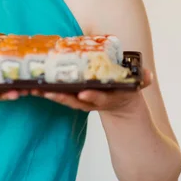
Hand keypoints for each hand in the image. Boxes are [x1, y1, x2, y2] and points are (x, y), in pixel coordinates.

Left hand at [30, 69, 152, 115]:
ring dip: (47, 93)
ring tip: (34, 88)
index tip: (84, 94)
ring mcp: (79, 100)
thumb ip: (142, 81)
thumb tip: (149, 76)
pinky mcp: (69, 96)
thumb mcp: (134, 87)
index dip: (92, 97)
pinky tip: (31, 84)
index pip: (98, 99)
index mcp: (105, 98)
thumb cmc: (123, 90)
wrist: (117, 104)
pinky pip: (55, 93)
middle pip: (74, 101)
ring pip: (62, 98)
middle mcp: (89, 101)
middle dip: (61, 97)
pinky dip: (44, 90)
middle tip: (48, 91)